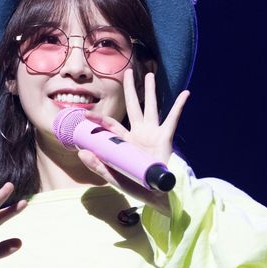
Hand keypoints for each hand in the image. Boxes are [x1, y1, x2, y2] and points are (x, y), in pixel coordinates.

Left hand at [76, 70, 189, 214]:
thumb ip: (98, 166)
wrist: (158, 195)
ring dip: (151, 91)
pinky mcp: (166, 138)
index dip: (99, 119)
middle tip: (127, 72)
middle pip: (133, 106)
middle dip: (130, 90)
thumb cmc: (136, 186)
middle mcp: (139, 134)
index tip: (84, 114)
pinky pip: (173, 119)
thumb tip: (81, 153)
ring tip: (150, 75)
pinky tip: (185, 93)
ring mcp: (153, 134)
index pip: (111, 126)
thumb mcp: (114, 177)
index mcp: (125, 142)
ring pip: (151, 107)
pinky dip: (179, 106)